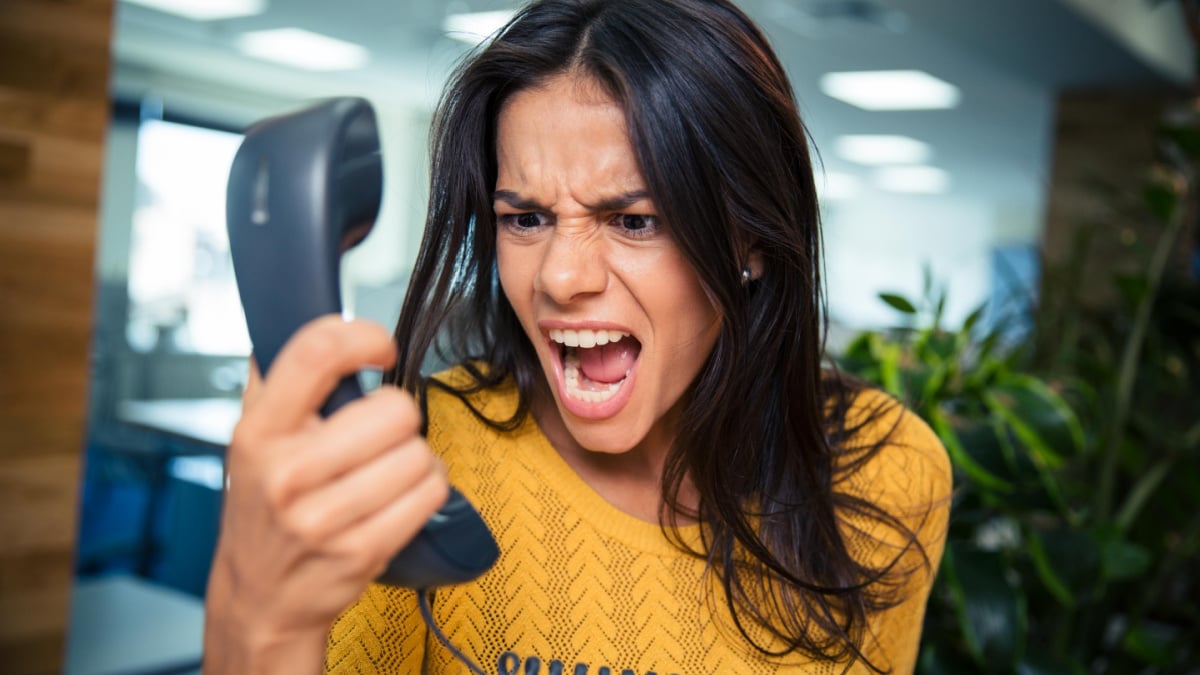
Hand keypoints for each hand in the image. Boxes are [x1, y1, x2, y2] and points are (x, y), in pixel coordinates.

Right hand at [203, 316, 448, 673]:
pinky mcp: (361, 552)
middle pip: (394, 409)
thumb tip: (293, 310)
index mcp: (258, 433)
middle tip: (380, 434)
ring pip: (419, 453)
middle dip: (399, 416)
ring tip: (388, 469)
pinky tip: (399, 496)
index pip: (315, 353)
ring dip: (417, 457)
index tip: (379, 347)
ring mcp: (324, 518)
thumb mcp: (250, 439)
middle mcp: (287, 473)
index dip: (362, 336)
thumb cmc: (264, 509)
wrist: (260, 599)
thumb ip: (272, 378)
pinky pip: (430, 493)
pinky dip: (427, 489)